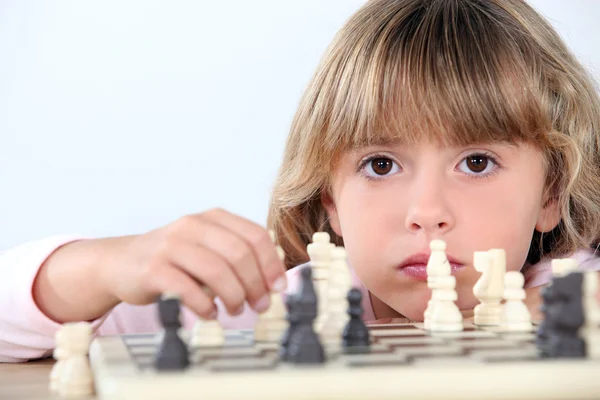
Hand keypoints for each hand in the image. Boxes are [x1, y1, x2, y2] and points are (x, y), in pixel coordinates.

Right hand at [103, 208, 286, 318]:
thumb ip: (236, 257)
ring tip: (235, 310)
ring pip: (216, 270)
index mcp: (212, 218)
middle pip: (239, 254)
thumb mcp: (207, 248)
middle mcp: (192, 225)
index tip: (279, 288)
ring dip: (233, 296)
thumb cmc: (173, 260)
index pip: (255, 235)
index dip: (272, 264)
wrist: (121, 263)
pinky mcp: (152, 268)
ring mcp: (170, 245)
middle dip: (256, 284)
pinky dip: (205, 306)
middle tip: (260, 305)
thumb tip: (273, 282)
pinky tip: (209, 313)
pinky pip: (187, 289)